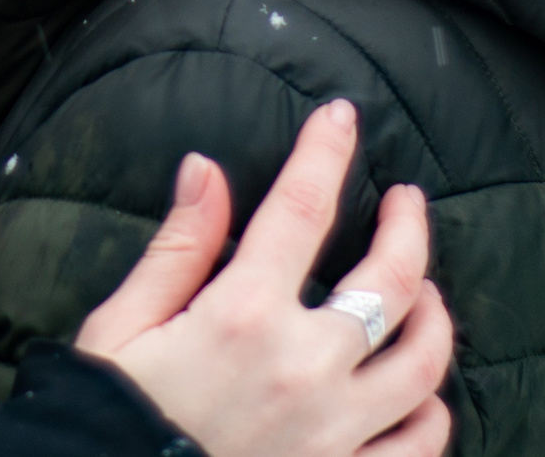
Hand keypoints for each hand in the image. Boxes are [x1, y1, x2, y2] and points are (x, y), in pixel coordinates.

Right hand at [74, 101, 452, 456]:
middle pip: (391, 280)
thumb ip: (178, 247)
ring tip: (423, 293)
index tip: (342, 119)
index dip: (326, 152)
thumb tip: (206, 169)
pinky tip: (420, 391)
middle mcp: (304, 368)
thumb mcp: (124, 323)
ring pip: (424, 363)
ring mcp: (334, 432)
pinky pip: (419, 444)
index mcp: (243, 317)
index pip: (301, 208)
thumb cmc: (111, 414)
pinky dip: (430, 412)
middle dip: (409, 227)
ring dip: (433, 317)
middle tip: (407, 201)